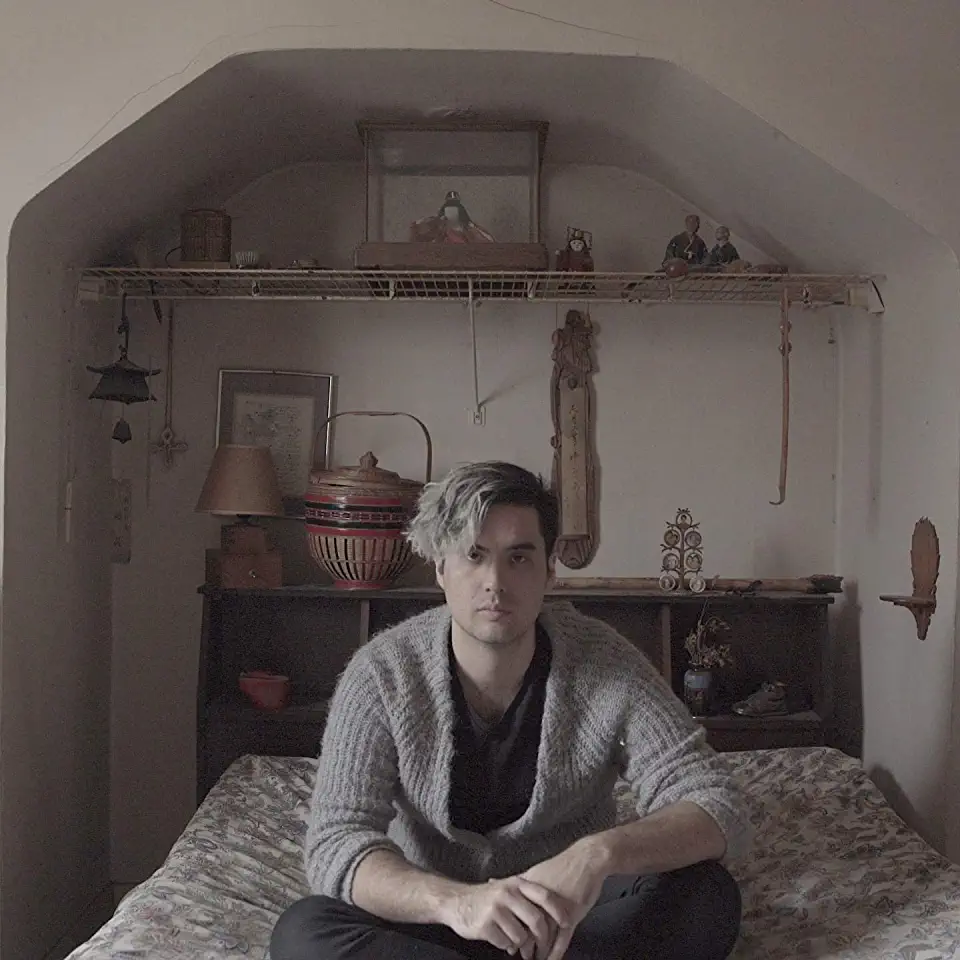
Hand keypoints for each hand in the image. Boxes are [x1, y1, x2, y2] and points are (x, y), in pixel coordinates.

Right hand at [443, 876, 574, 957]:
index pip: (544, 896)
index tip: (567, 922)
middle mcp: (507, 894)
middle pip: (536, 921)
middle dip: (542, 939)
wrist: (456, 902)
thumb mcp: (507, 888)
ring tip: (514, 941)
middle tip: (542, 950)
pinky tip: (501, 939)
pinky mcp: (486, 925)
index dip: (558, 911)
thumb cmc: (487, 897)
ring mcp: (496, 909)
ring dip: (520, 944)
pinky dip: (506, 945)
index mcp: (516, 884)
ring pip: (521, 936)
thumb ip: (527, 896)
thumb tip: (553, 911)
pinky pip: (506, 943)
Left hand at [520, 839, 608, 959]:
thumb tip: (496, 882)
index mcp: (529, 889)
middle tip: (520, 953)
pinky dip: (555, 952)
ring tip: (534, 958)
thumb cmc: (564, 866)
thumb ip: (517, 883)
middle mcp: (539, 900)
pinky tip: (551, 959)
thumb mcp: (537, 871)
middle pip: (526, 927)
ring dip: (538, 951)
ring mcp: (555, 909)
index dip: (511, 929)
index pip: (515, 914)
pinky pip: (561, 939)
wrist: (587, 860)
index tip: (508, 939)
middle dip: (522, 944)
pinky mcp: (570, 915)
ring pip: (543, 937)